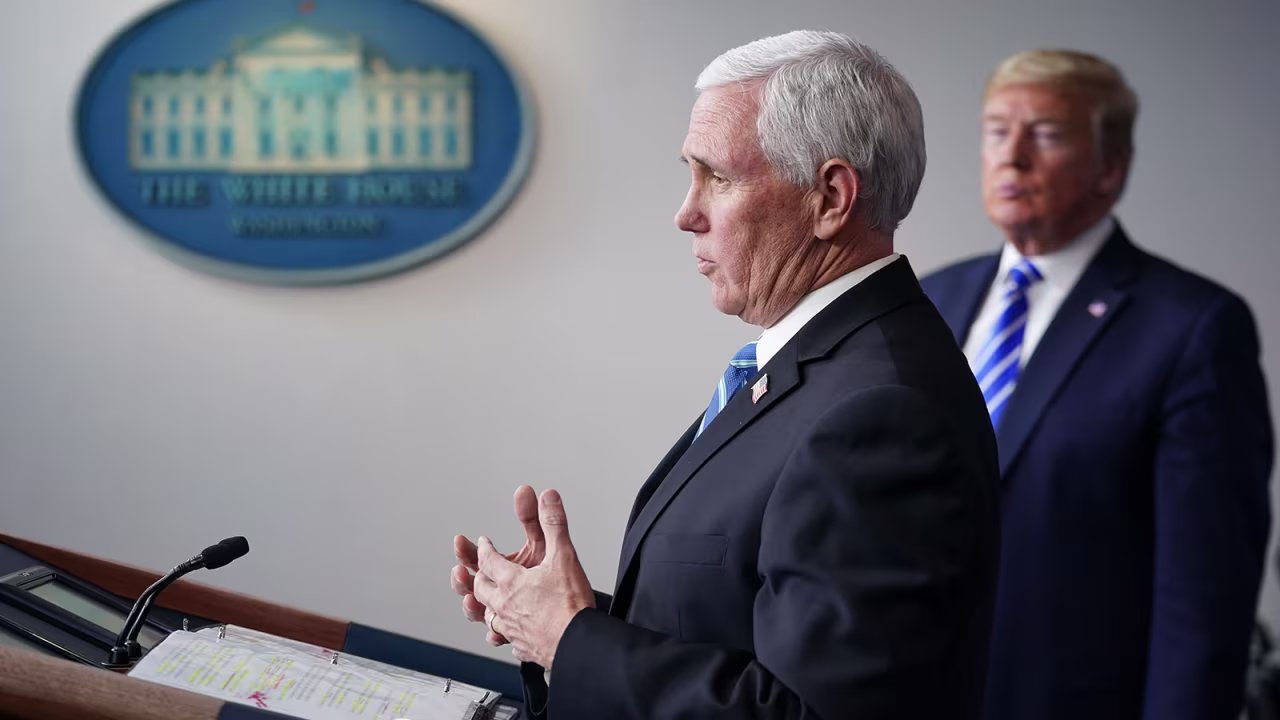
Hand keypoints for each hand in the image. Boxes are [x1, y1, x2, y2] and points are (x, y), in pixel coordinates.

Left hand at [473, 489, 594, 667]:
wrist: (578, 643)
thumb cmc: (570, 605)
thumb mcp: (564, 555)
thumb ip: (554, 523)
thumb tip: (547, 498)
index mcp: (511, 581)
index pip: (488, 560)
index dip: (484, 548)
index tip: (482, 542)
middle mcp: (504, 605)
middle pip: (481, 588)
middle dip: (478, 575)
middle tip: (479, 569)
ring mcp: (510, 628)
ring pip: (487, 615)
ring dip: (483, 606)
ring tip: (484, 602)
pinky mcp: (521, 645)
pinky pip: (505, 638)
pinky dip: (502, 634)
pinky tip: (507, 635)